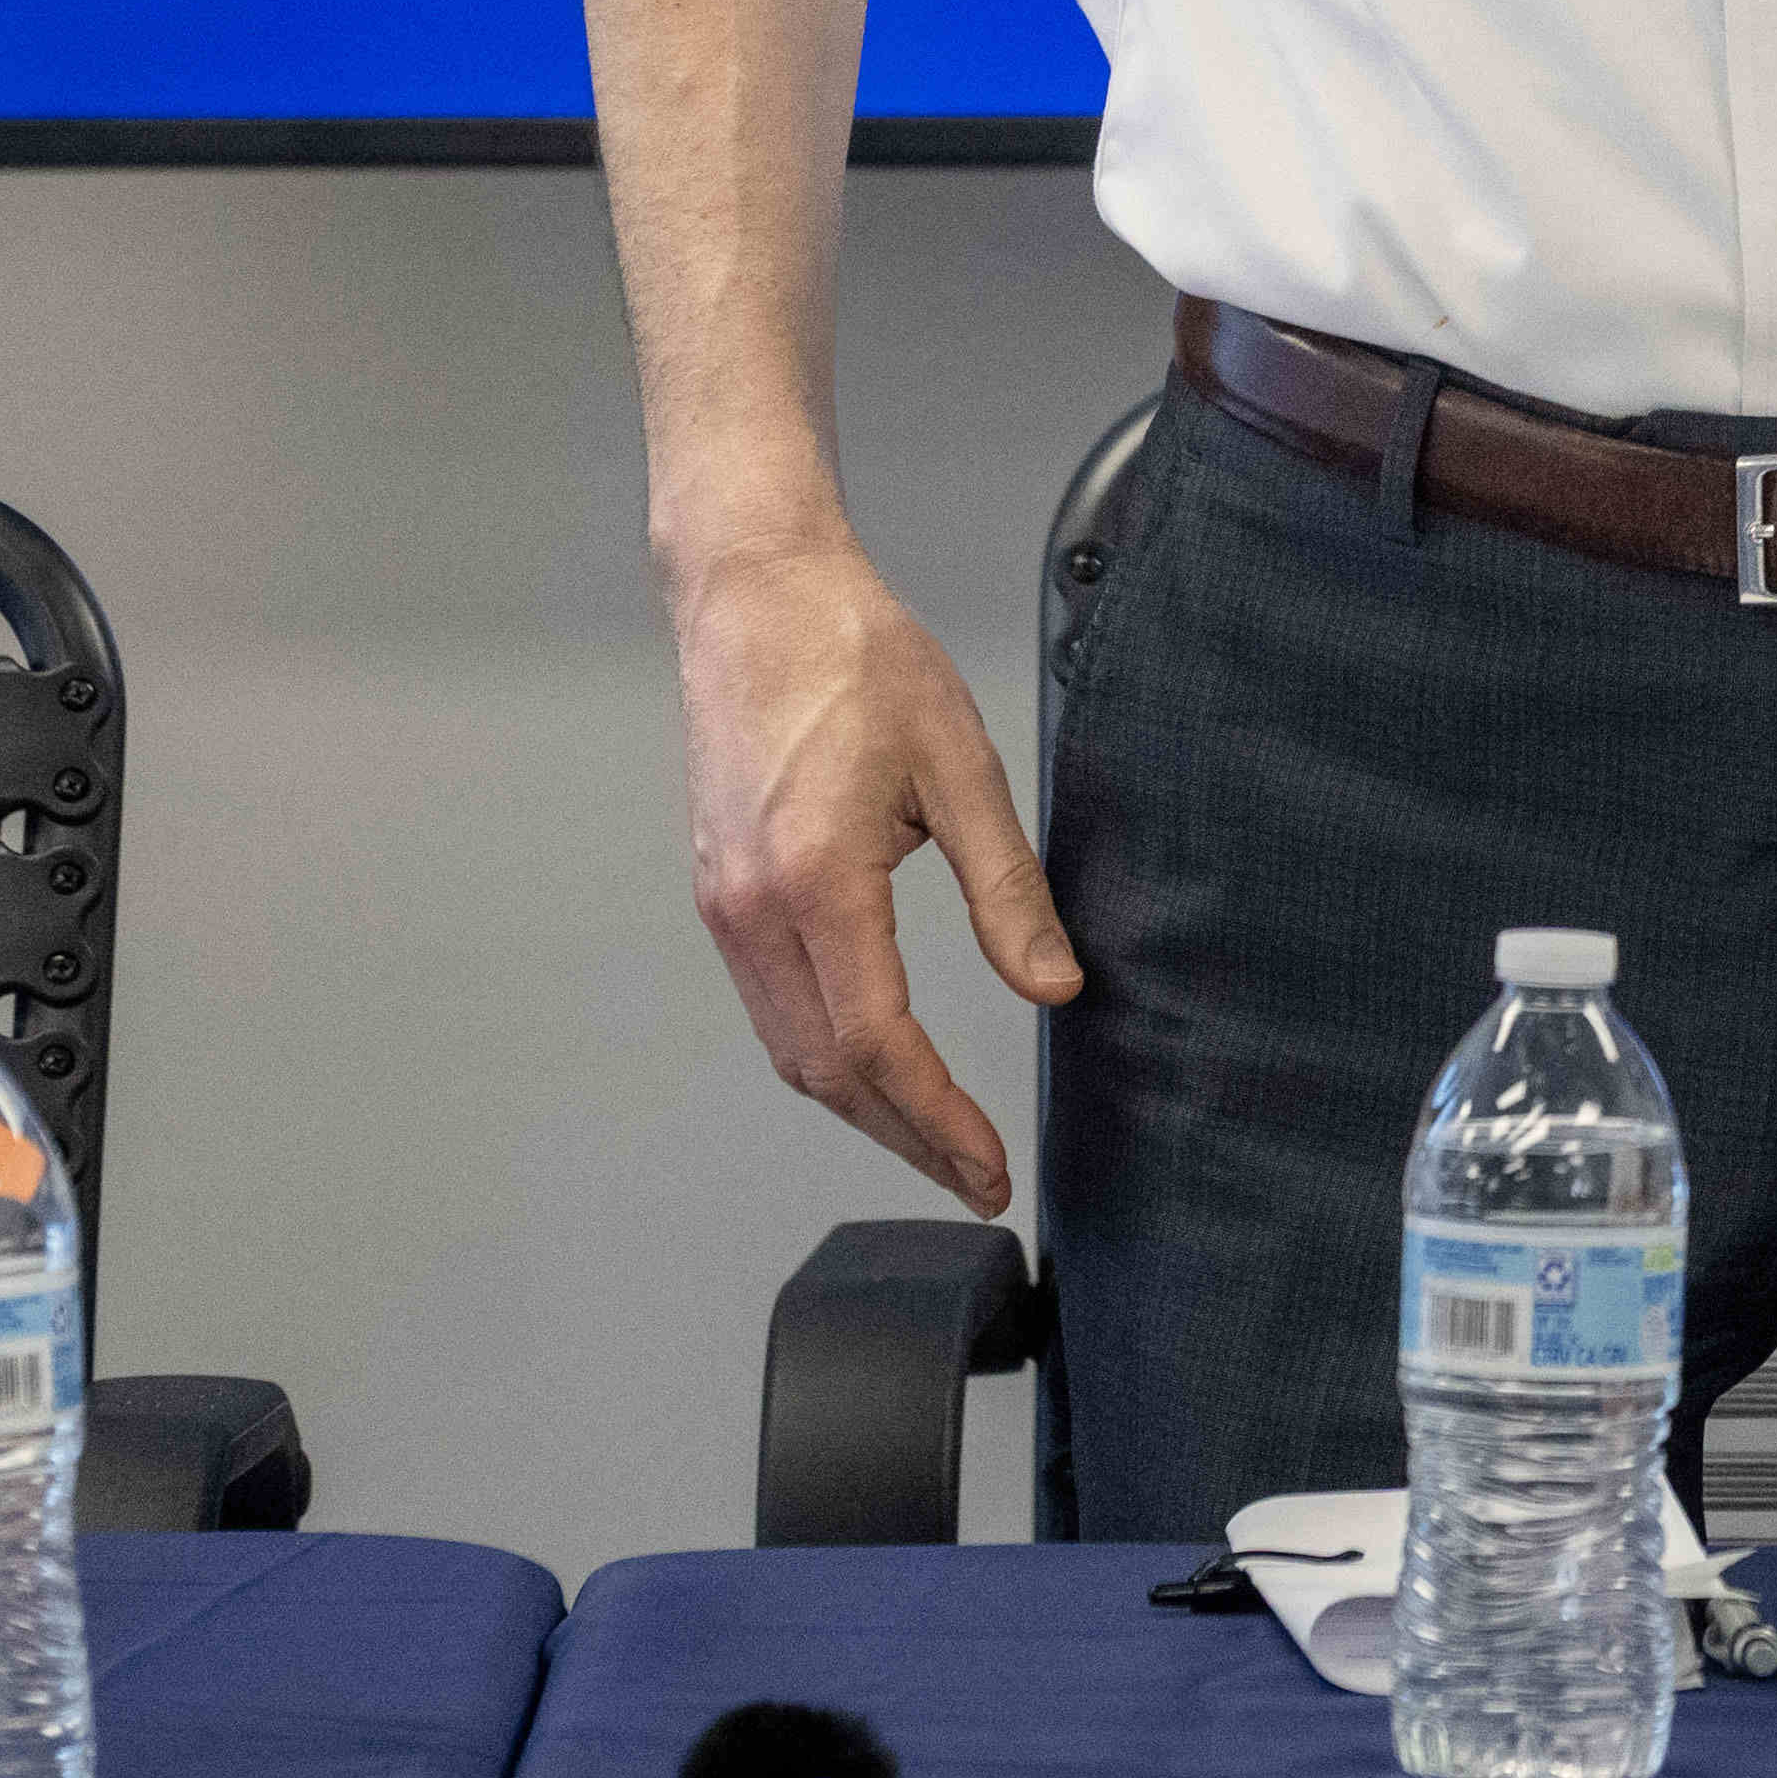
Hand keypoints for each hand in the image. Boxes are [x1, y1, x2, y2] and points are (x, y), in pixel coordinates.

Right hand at [664, 521, 1081, 1212]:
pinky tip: (880, 1067)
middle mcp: (752, 912)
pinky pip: (773, 1008)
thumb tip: (1056, 988)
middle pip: (827, 1072)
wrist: (755, 597)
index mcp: (814, 881)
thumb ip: (1006, 886)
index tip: (992, 1167)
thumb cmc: (860, 660)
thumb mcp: (961, 764)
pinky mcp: (720, 895)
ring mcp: (724, 908)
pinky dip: (829, 1057)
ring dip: (865, 1108)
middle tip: (977, 1180)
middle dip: (906, 1138)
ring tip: (940, 1142)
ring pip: (792, 1050)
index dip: (939, 1120)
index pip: (878, 1043)